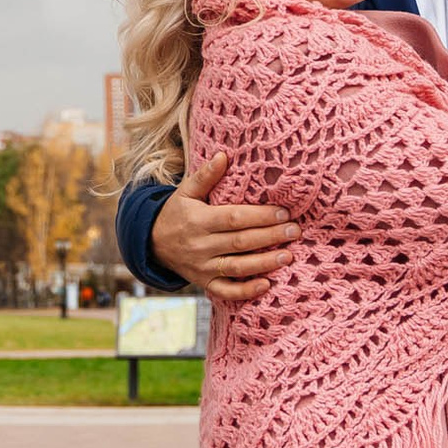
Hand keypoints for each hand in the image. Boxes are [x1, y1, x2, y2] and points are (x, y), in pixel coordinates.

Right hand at [150, 151, 298, 303]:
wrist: (152, 244)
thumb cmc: (177, 213)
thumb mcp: (186, 192)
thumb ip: (205, 176)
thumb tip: (223, 155)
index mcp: (198, 220)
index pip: (233, 218)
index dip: (259, 216)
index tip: (284, 212)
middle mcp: (200, 245)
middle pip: (240, 242)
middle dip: (270, 237)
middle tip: (295, 231)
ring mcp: (202, 267)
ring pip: (237, 267)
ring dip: (265, 263)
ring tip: (289, 256)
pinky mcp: (205, 283)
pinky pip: (226, 291)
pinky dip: (246, 292)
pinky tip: (267, 285)